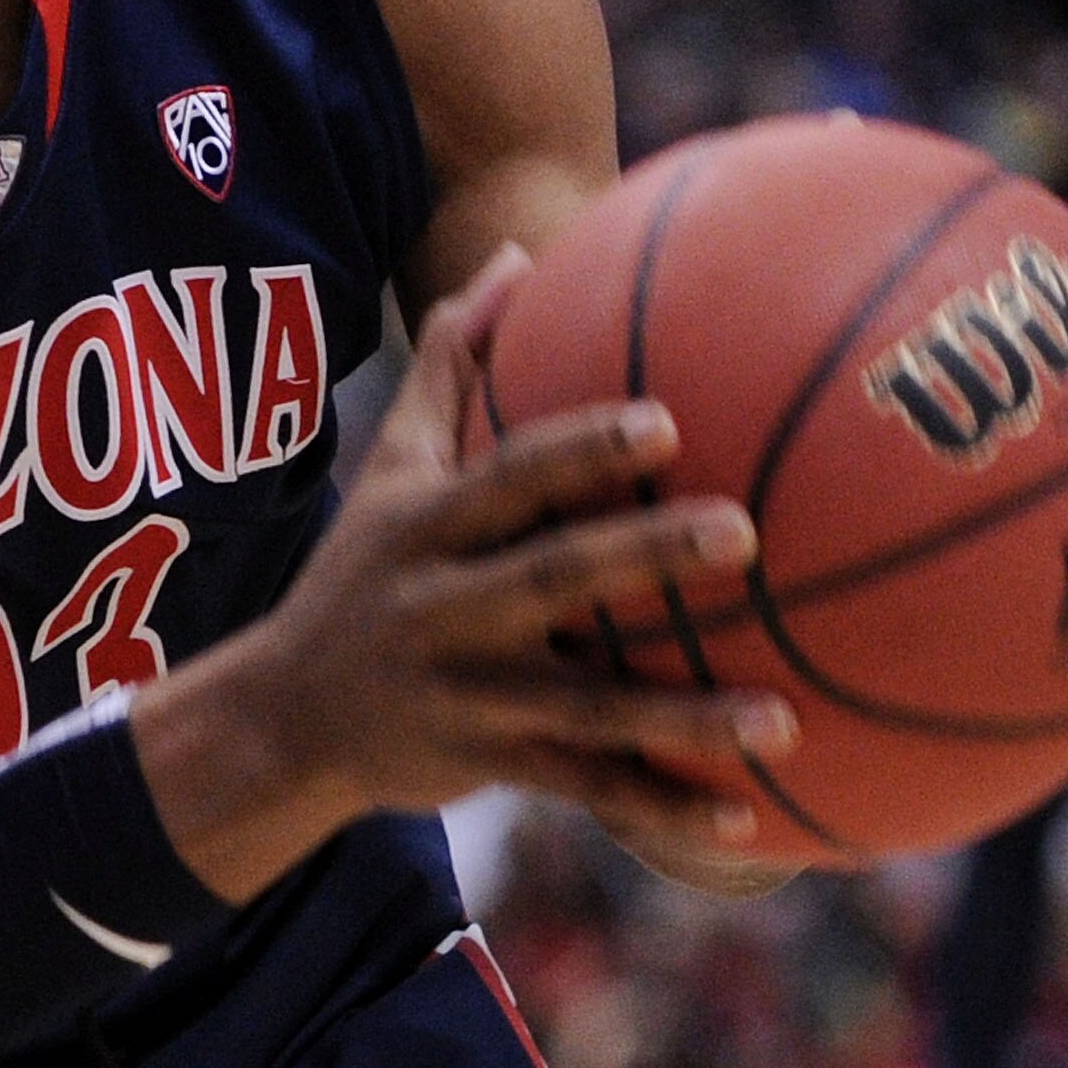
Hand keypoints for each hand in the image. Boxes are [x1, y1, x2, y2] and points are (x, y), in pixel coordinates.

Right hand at [134, 248, 786, 902]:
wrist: (284, 717)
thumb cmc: (363, 570)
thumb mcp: (389, 467)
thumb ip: (453, 365)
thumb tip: (514, 251)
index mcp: (425, 527)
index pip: (507, 478)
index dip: (580, 451)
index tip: (667, 424)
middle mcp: (441, 608)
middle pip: (551, 579)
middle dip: (643, 559)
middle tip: (746, 535)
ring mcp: (466, 695)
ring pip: (583, 708)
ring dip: (683, 716)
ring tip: (782, 715)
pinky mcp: (488, 766)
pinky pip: (586, 789)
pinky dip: (661, 805)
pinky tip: (746, 815)